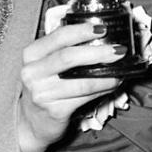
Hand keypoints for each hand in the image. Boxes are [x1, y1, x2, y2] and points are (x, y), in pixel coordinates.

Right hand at [17, 22, 123, 151]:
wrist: (30, 123)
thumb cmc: (44, 88)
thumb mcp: (44, 65)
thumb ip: (62, 49)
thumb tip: (98, 36)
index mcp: (31, 55)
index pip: (58, 37)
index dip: (82, 31)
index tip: (102, 29)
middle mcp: (32, 72)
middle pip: (68, 57)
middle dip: (98, 52)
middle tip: (118, 50)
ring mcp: (42, 93)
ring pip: (81, 81)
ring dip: (105, 75)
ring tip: (120, 71)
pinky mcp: (55, 111)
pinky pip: (85, 97)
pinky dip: (103, 89)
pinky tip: (112, 85)